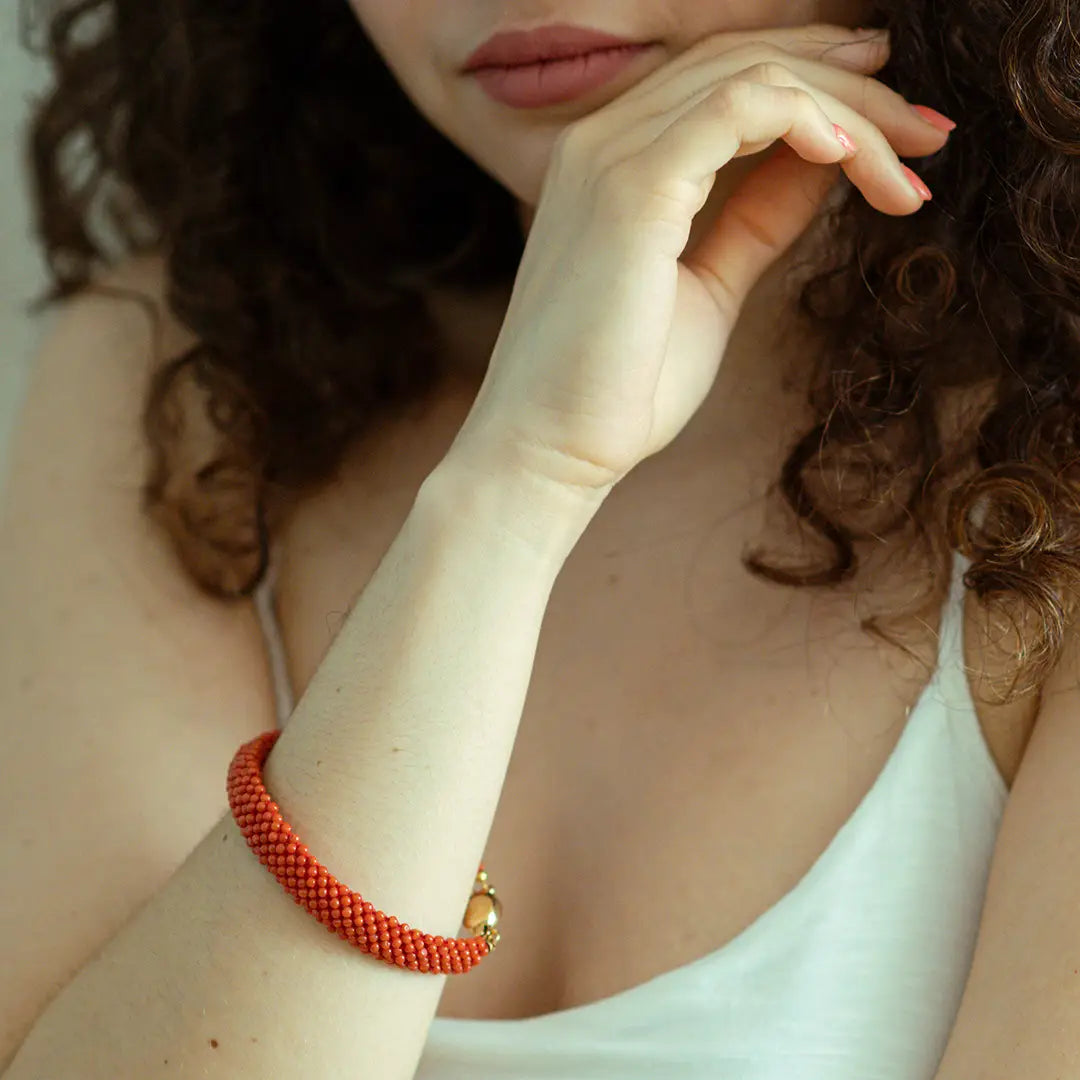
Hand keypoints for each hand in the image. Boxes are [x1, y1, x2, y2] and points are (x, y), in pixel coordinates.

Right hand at [446, 23, 949, 498]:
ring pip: (755, 77)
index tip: (894, 129)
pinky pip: (741, 109)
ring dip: (850, 111)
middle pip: (749, 64)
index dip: (821, 89)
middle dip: (853, 89)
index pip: (727, 84)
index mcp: (613, 163)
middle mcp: (603, 140)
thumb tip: (822, 165)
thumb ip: (756, 217)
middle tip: (929, 133)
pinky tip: (854, 158)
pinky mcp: (633, 185)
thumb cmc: (618, 388)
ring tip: (913, 158)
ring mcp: (611, 155)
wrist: (549, 452)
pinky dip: (810, 120)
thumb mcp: (710, 287)